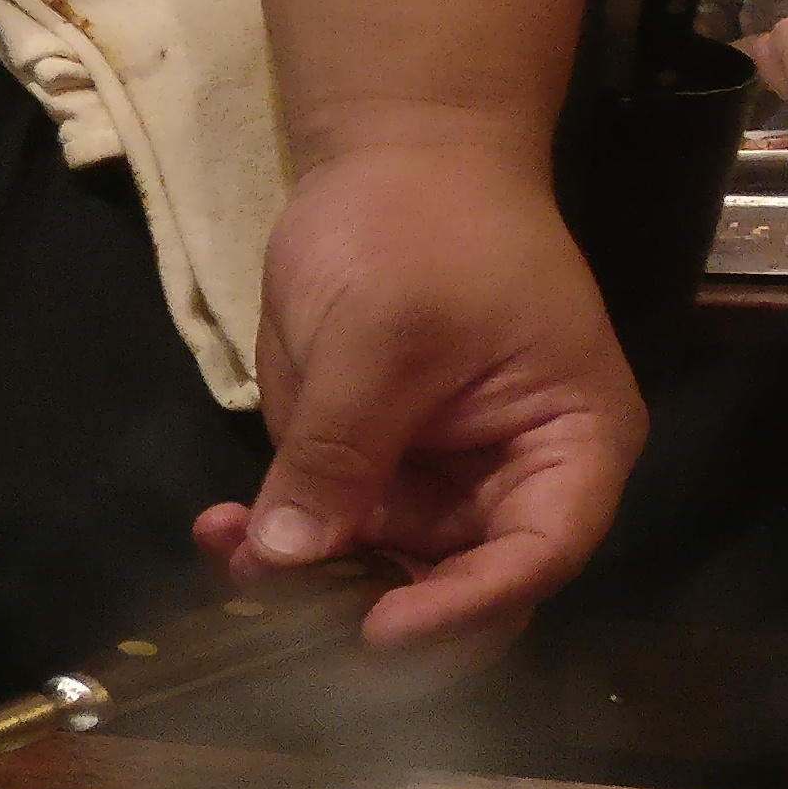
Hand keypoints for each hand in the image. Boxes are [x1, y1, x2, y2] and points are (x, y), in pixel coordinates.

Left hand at [191, 134, 644, 653]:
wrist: (393, 159)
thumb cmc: (425, 228)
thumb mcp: (383, 333)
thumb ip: (343, 449)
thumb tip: (289, 557)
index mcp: (569, 447)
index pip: (536, 558)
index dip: (464, 609)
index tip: (378, 629)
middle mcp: (508, 486)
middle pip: (457, 591)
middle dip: (364, 611)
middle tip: (280, 613)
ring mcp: (433, 485)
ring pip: (376, 578)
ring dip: (300, 587)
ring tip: (230, 555)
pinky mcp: (366, 473)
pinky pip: (322, 537)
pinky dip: (271, 546)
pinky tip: (218, 532)